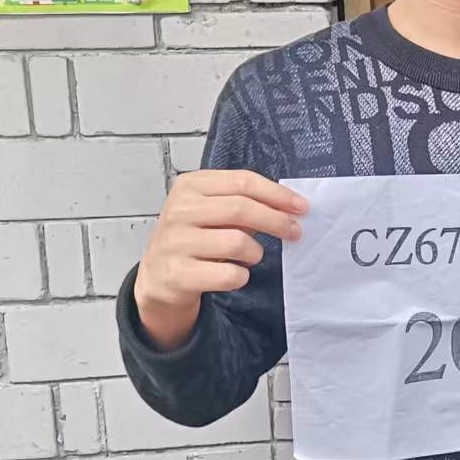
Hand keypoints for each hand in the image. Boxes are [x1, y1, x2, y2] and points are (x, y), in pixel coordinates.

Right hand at [133, 169, 308, 349]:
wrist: (158, 277)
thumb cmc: (194, 238)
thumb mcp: (212, 212)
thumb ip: (243, 204)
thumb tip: (290, 208)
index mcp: (190, 186)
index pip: (242, 181)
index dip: (277, 194)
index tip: (302, 206)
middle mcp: (179, 210)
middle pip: (241, 208)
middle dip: (276, 221)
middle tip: (294, 232)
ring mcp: (175, 242)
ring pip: (237, 242)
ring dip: (255, 253)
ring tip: (250, 257)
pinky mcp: (177, 274)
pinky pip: (228, 275)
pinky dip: (241, 277)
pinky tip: (234, 275)